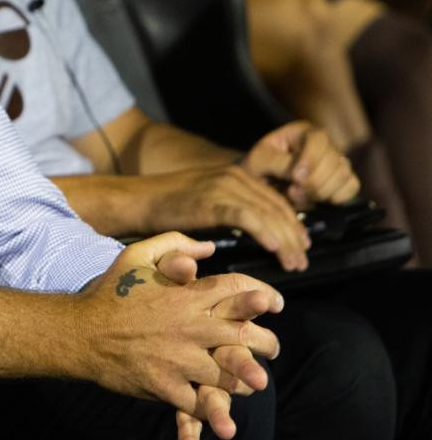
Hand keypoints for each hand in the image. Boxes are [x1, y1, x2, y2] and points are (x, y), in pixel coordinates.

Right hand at [78, 233, 282, 439]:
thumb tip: (208, 249)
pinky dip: (213, 405)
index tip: (274, 303)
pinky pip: (201, 402)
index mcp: (185, 295)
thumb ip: (173, 244)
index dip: (263, 295)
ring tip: (252, 380)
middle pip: (245, 336)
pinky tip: (217, 402)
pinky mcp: (165, 386)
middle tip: (271, 348)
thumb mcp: (136, 256)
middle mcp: (188, 327)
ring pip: (230, 375)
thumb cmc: (110, 293)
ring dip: (246, 378)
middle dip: (267, 344)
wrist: (79, 333)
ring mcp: (178, 359)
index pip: (238, 290)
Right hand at [147, 165, 310, 270]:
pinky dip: (265, 232)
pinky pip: (246, 216)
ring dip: (285, 241)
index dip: (293, 225)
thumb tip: (255, 229)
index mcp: (236, 176)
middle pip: (277, 208)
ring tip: (294, 263)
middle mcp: (234, 176)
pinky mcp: (211, 200)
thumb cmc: (167, 206)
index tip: (302, 246)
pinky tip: (275, 249)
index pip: (276, 201)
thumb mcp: (206, 200)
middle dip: (294, 237)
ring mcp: (223, 186)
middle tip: (302, 261)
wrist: (138, 200)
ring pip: (268, 213)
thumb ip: (231, 207)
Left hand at [243, 121, 359, 209]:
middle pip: (334, 160)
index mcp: (302, 131)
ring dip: (321, 192)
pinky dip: (335, 197)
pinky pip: (351, 187)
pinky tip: (315, 199)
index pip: (318, 139)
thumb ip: (277, 163)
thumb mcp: (258, 161)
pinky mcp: (343, 178)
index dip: (311, 159)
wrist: (262, 181)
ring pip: (343, 175)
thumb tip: (300, 175)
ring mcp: (336, 160)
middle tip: (292, 191)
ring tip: (297, 195)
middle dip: (313, 182)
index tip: (296, 177)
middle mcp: (323, 143)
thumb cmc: (259, 167)